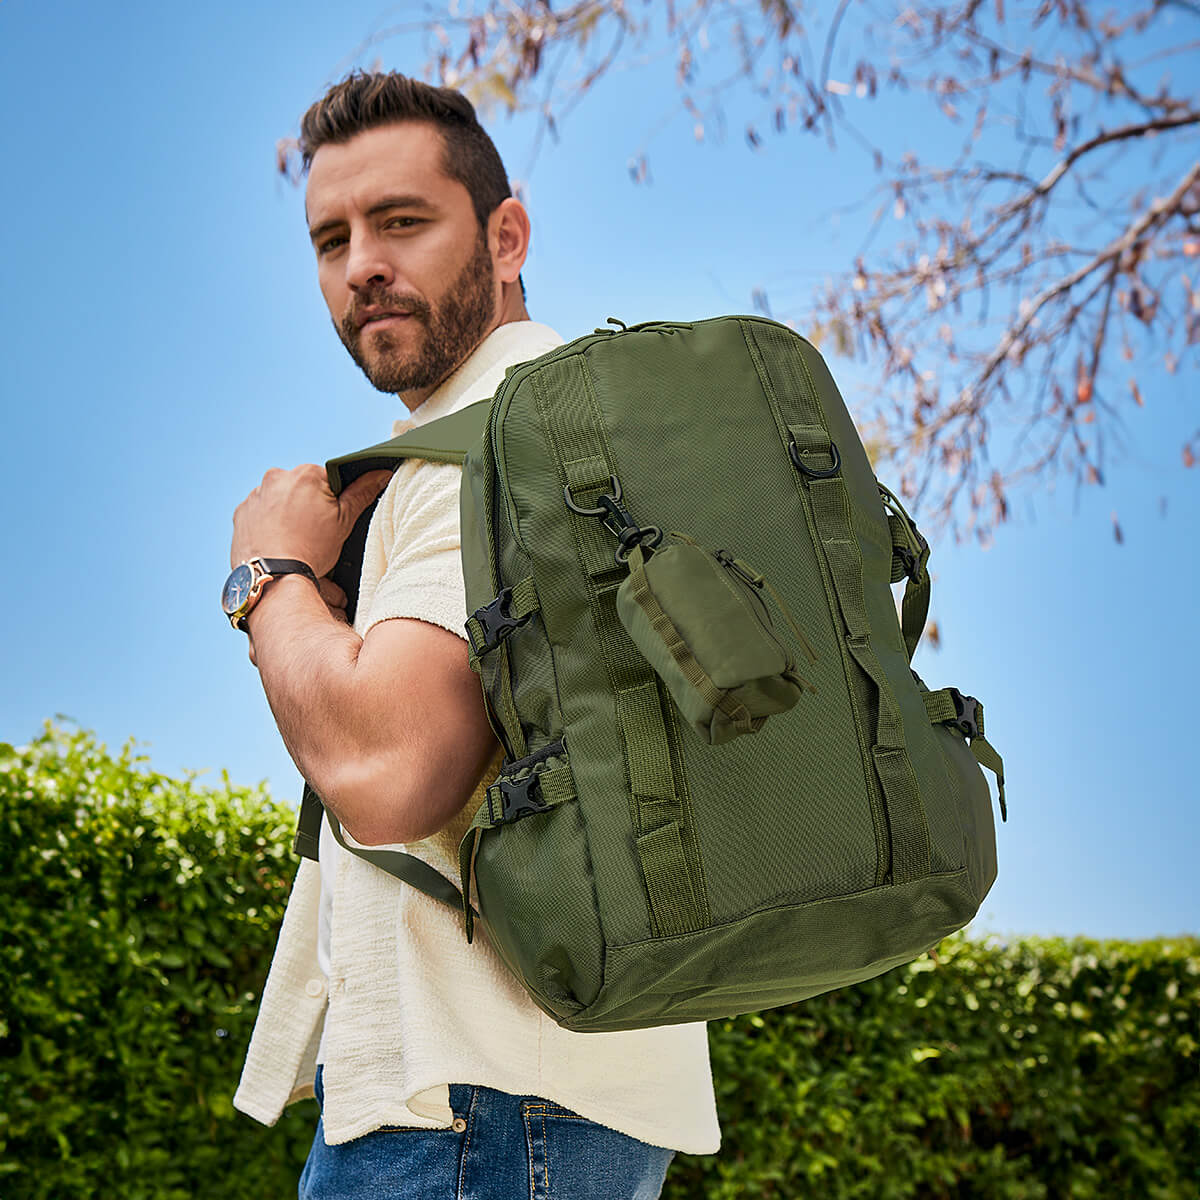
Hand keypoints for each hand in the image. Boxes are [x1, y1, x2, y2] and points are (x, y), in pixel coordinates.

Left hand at [230, 465, 392, 577]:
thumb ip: (362, 493)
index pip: (327, 479)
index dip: (332, 502)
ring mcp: (255, 495)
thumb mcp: (344, 522)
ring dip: (286, 513)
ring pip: (279, 499)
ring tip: (293, 540)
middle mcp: (276, 477)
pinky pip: (259, 513)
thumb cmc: (310, 550)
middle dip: (307, 505)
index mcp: (306, 474)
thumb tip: (381, 473)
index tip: (329, 521)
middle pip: (300, 488)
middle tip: (313, 533)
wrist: (274, 578)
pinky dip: (267, 524)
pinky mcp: (241, 513)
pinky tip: (276, 542)